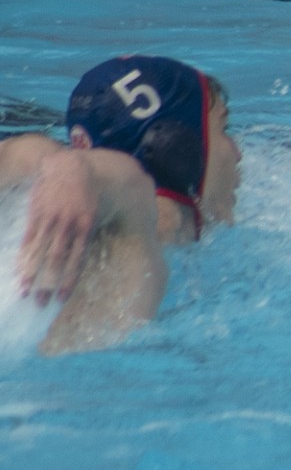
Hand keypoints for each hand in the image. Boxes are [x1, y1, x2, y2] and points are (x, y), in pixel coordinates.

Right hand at [19, 151, 98, 305]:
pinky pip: (29, 238)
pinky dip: (24, 255)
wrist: (68, 167)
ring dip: (32, 273)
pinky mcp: (36, 214)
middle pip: (57, 260)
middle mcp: (68, 225)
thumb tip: (77, 256)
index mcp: (86, 227)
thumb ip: (84, 234)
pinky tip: (19, 269)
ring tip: (25, 291)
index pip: (77, 260)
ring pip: (40, 251)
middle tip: (41, 303)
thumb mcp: (92, 212)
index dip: (68, 280)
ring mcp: (51, 220)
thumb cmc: (84, 193)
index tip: (62, 298)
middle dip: (49, 283)